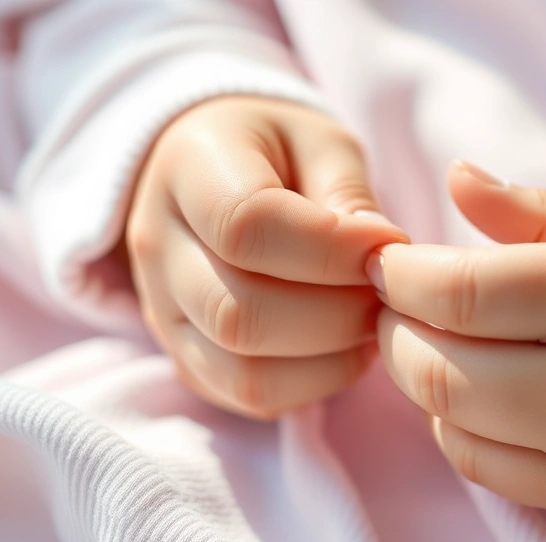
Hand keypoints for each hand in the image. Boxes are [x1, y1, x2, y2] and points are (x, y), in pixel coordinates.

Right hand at [126, 96, 406, 419]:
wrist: (207, 174)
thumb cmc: (275, 150)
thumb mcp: (319, 140)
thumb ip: (346, 190)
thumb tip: (379, 254)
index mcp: (187, 169)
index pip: (245, 226)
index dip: (331, 248)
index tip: (387, 242)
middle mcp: (158, 247)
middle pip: (240, 313)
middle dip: (338, 313)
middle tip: (387, 291)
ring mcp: (163, 313)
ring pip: (244, 372)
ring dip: (330, 358)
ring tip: (371, 320)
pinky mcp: (186, 359)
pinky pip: (248, 396)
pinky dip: (312, 383)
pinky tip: (344, 346)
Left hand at [371, 161, 545, 520]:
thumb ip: (532, 212)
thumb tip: (454, 180)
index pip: (457, 293)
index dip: (399, 276)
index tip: (387, 263)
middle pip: (438, 368)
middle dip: (394, 330)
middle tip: (395, 304)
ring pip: (452, 423)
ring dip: (420, 378)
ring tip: (434, 343)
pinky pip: (487, 469)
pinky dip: (456, 427)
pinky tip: (472, 395)